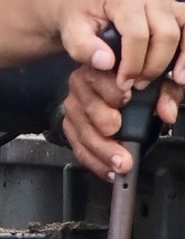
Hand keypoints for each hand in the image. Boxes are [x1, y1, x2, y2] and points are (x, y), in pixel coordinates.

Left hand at [53, 0, 184, 91]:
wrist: (82, 4)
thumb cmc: (78, 18)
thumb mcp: (71, 32)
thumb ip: (83, 48)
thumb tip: (107, 63)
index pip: (137, 34)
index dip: (133, 64)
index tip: (123, 83)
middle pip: (166, 34)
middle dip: (154, 65)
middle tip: (138, 85)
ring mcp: (164, 1)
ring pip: (184, 30)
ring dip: (181, 59)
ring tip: (173, 81)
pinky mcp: (174, 10)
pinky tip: (182, 72)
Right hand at [62, 61, 183, 180]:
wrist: (113, 89)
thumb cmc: (136, 84)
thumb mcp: (157, 82)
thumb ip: (165, 93)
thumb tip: (167, 112)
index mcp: (101, 67)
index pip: (100, 76)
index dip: (112, 90)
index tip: (125, 99)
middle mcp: (81, 84)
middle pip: (88, 107)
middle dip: (106, 128)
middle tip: (121, 137)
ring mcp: (73, 106)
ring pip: (82, 132)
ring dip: (102, 151)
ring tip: (121, 164)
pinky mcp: (70, 125)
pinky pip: (78, 147)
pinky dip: (94, 162)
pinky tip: (109, 171)